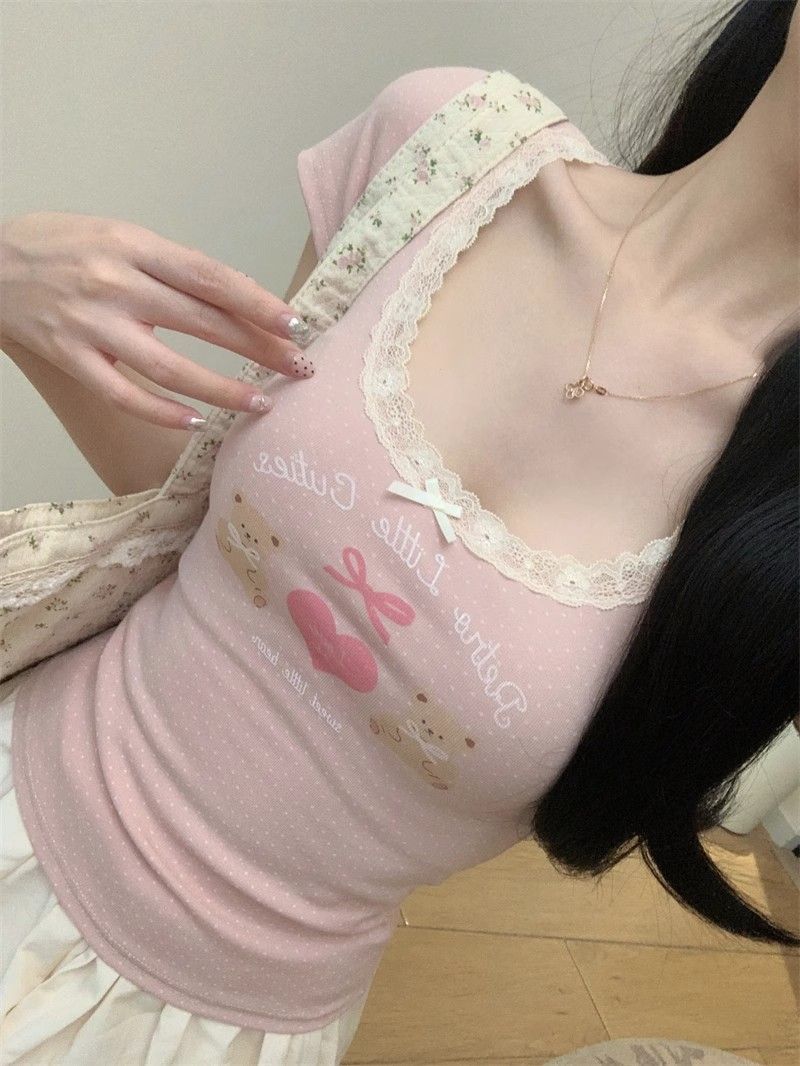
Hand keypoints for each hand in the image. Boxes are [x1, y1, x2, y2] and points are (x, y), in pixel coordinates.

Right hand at [0, 211, 312, 428]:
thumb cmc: (65, 248)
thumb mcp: (120, 236)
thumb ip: (173, 267)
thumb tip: (239, 299)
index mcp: (134, 246)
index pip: (210, 277)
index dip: (257, 302)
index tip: (295, 323)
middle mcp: (116, 284)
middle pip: (202, 322)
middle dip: (258, 348)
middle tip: (298, 367)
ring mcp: (91, 325)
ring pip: (169, 368)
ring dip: (222, 390)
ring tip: (261, 403)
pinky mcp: (70, 359)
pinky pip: (124, 395)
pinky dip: (163, 412)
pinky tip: (198, 422)